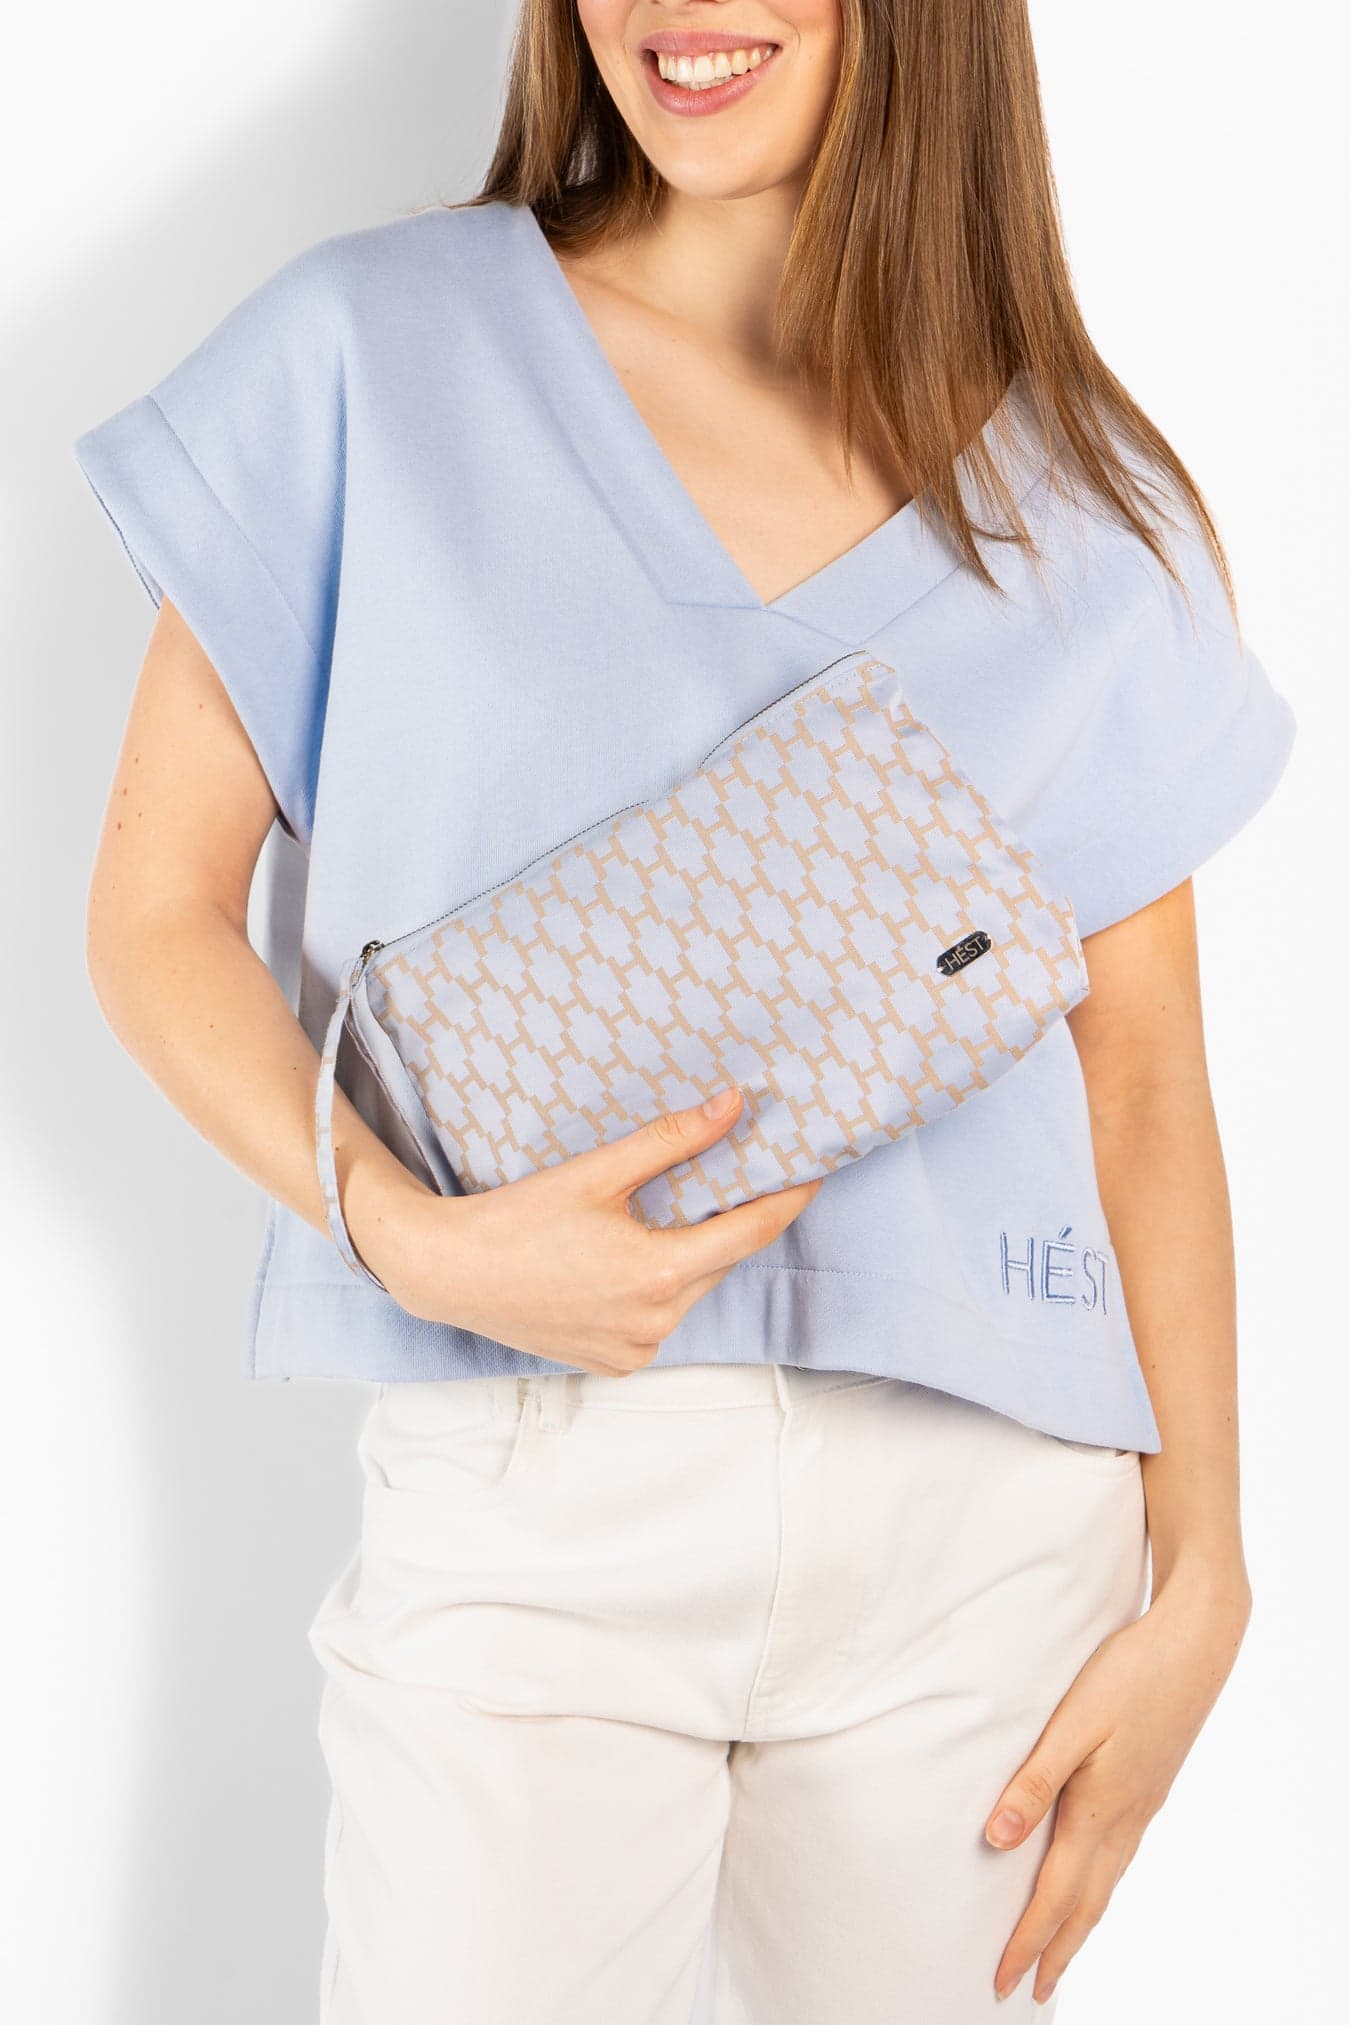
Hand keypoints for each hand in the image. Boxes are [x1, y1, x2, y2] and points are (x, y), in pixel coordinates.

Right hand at [348, 1085, 821, 1373]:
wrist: (448, 1272)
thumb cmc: (518, 1218)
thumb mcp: (599, 1172)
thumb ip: (672, 1140)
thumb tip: (733, 1105)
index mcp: (659, 1276)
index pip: (750, 1233)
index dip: (787, 1199)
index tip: (814, 1170)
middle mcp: (655, 1324)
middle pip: (719, 1261)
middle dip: (729, 1222)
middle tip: (736, 1178)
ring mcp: (635, 1350)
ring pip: (689, 1292)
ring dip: (689, 1256)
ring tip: (663, 1218)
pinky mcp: (615, 1363)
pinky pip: (659, 1320)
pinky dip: (657, 1290)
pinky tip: (624, 1261)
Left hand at [985, 1563, 1251, 2005]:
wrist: (1196, 1644)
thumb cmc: (1131, 1673)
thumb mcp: (1074, 1721)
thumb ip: (1035, 1780)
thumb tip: (998, 1840)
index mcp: (1101, 1808)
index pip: (1056, 1895)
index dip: (1028, 1940)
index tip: (1004, 1980)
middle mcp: (1126, 1818)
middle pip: (1086, 1904)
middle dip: (1056, 1950)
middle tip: (1030, 1991)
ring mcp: (1143, 1805)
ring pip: (1107, 1884)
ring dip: (1079, 1925)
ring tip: (1059, 1953)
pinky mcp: (1150, 1787)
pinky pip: (1120, 1857)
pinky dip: (1101, 1888)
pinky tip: (1094, 1882)